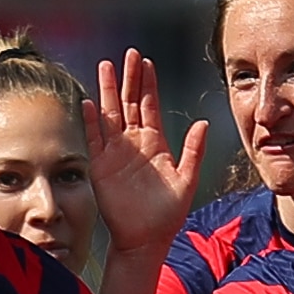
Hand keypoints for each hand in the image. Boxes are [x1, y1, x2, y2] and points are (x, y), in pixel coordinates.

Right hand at [85, 48, 209, 256]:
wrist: (147, 238)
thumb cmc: (168, 213)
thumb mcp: (187, 179)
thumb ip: (194, 151)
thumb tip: (203, 123)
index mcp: (155, 143)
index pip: (150, 105)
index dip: (148, 84)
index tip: (147, 62)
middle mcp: (134, 143)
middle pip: (130, 103)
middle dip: (129, 78)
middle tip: (129, 54)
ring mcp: (116, 153)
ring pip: (110, 114)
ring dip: (107, 91)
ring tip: (105, 66)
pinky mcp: (101, 166)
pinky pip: (95, 138)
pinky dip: (92, 121)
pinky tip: (89, 102)